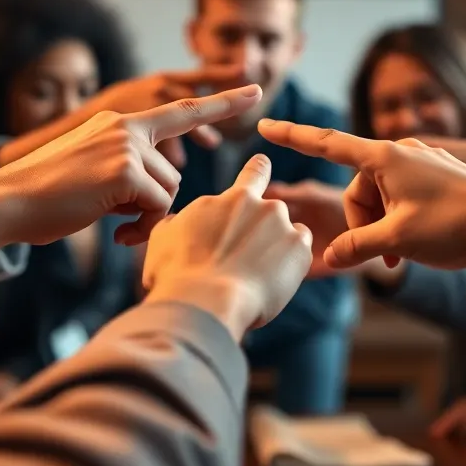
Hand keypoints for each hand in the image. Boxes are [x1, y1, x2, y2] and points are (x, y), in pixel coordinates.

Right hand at [0, 85, 261, 248]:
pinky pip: (157, 207)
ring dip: (146, 217)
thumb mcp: (95, 172)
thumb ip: (131, 170)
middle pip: (174, 174)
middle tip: (124, 222)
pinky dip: (141, 228)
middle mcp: (126, 126)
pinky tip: (113, 232)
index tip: (256, 89)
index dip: (222, 103)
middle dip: (155, 205)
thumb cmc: (49, 197)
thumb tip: (162, 197)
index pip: (182, 110)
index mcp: (121, 122)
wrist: (8, 203)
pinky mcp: (125, 170)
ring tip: (110, 221)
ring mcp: (126, 145)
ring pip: (169, 192)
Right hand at [143, 155, 312, 339]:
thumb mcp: (164, 237)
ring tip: (255, 276)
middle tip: (246, 258)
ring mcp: (283, 225)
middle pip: (271, 213)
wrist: (202, 301)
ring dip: (278, 249)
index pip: (254, 173)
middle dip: (263, 232)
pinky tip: (269, 283)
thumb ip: (179, 223)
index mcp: (231, 200)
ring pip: (289, 233)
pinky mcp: (300, 249)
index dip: (260, 168)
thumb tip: (179, 222)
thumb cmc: (177, 273)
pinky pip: (301, 254)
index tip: (264, 163)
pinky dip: (291, 266)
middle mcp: (262, 205)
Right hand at [257, 121, 465, 270]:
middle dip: (364, 222)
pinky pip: (406, 195)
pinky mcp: (441, 175)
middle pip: (359, 188)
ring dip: (384, 225)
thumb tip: (330, 258)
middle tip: (386, 254)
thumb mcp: (397, 239)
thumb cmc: (453, 227)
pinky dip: (402, 220)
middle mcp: (402, 151)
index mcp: (385, 157)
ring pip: (383, 196)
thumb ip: (357, 247)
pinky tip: (420, 243)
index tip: (266, 125)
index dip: (294, 137)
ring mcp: (424, 161)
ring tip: (406, 253)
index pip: (328, 144)